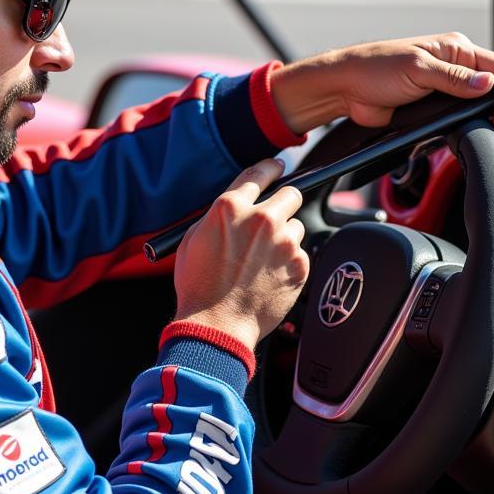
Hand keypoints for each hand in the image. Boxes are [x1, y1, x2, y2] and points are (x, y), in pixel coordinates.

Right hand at [173, 158, 308, 350]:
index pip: (259, 172)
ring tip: (263, 262)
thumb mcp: (193, 239)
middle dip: (284, 203)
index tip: (277, 167)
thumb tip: (235, 207)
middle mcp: (261, 219)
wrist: (216, 326)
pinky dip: (289, 263)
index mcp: (230, 207)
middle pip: (291, 193)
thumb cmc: (199, 287)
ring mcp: (284, 242)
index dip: (270, 168)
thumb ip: (217, 216)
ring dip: (284, 238)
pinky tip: (269, 278)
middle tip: (274, 220)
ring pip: (296, 227)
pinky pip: (300, 255)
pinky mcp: (300, 265)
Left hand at [270, 31, 493, 137]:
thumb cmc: (373, 68)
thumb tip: (487, 85)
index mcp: (458, 50)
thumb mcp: (415, 69)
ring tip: (493, 133)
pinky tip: (474, 133)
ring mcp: (450, 89)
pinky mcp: (438, 108)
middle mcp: (458, 67)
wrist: (345, 88)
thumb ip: (452, 78)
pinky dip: (475, 126)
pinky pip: (465, 118)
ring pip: (488, 105)